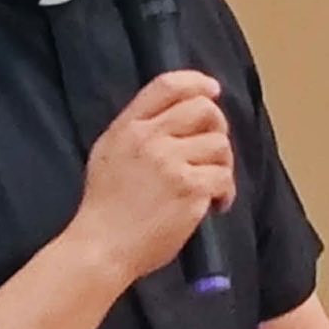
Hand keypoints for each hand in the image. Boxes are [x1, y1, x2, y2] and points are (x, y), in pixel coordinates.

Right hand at [71, 70, 235, 286]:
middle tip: (213, 151)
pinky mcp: (190, 188)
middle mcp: (149, 138)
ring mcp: (171, 162)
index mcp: (128, 127)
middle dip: (217, 126)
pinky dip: (225, 192)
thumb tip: (176, 115)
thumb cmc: (105, 206)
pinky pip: (223, 177)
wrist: (102, 246)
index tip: (212, 90)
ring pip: (219, 144)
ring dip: (223, 165)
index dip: (196, 82)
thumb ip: (137, 130)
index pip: (167, 85)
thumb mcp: (109, 153)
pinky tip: (215, 205)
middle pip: (203, 109)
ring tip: (211, 185)